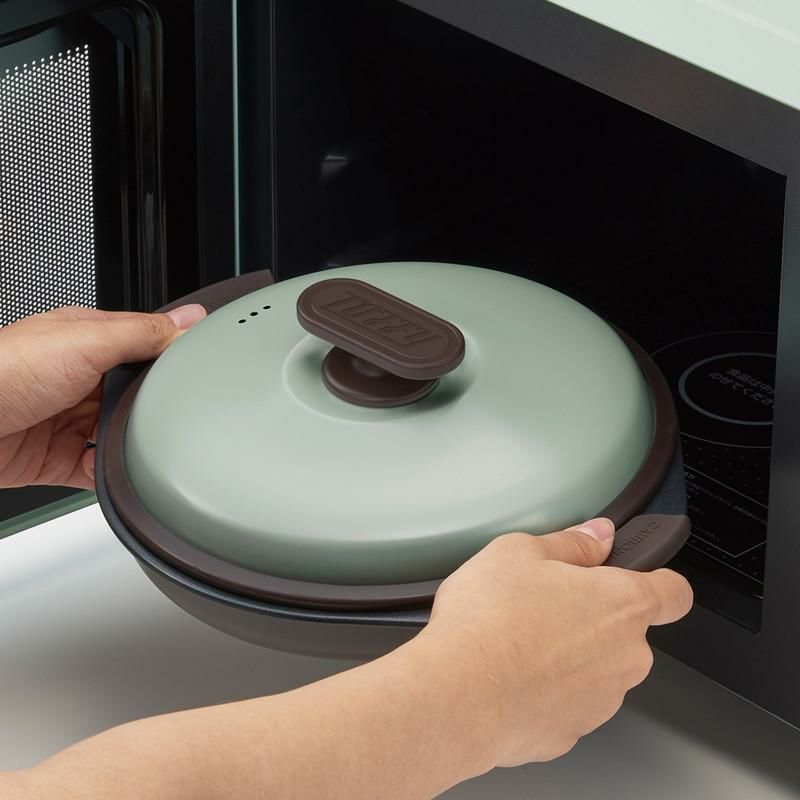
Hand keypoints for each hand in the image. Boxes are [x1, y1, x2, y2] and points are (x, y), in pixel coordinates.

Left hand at [0, 304, 205, 489]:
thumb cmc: (1, 371)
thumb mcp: (84, 340)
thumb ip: (141, 332)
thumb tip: (189, 321)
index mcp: (89, 341)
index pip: (147, 347)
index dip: (172, 359)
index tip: (198, 372)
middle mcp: (80, 379)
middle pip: (138, 396)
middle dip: (152, 407)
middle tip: (165, 413)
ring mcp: (69, 419)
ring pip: (122, 434)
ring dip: (131, 441)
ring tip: (138, 442)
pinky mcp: (58, 458)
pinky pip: (97, 469)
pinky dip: (110, 473)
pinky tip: (115, 469)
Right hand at [419, 518, 692, 767]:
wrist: (457, 696)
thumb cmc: (489, 623)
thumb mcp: (520, 551)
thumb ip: (571, 542)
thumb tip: (596, 535)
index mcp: (623, 604)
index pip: (674, 593)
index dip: (660, 581)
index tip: (640, 577)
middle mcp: (625, 657)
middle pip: (625, 631)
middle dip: (591, 617)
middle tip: (543, 602)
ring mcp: (601, 701)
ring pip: (595, 668)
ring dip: (567, 654)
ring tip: (516, 639)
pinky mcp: (570, 732)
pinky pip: (565, 701)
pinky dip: (545, 688)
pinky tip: (509, 673)